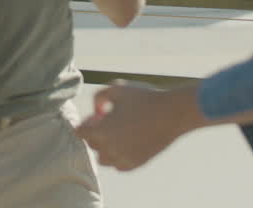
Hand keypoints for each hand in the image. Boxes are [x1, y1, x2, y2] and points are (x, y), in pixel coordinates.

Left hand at [75, 80, 197, 170]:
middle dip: (96, 133)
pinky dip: (119, 157)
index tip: (98, 115)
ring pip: (104, 159)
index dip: (86, 122)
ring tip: (118, 133)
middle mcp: (110, 148)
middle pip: (92, 145)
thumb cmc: (144, 98)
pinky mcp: (137, 163)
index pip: (80, 132)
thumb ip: (99, 97)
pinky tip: (128, 143)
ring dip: (106, 147)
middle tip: (110, 121)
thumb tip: (96, 111)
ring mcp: (123, 158)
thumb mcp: (117, 88)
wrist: (172, 113)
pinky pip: (119, 166)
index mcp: (101, 131)